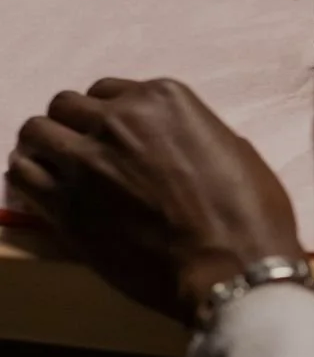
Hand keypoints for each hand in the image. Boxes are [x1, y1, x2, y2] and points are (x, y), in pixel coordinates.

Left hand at [6, 78, 301, 325]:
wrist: (232, 266)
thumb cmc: (248, 213)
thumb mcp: (233, 149)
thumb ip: (189, 133)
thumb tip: (175, 144)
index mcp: (163, 99)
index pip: (107, 90)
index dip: (107, 115)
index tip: (112, 136)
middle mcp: (120, 120)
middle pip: (66, 106)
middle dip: (72, 126)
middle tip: (84, 153)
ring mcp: (88, 161)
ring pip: (36, 132)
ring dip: (44, 148)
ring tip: (55, 169)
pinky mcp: (65, 206)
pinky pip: (20, 173)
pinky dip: (26, 177)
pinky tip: (40, 190)